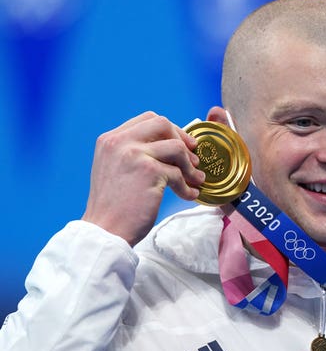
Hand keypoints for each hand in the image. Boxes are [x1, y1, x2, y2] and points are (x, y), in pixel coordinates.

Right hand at [82, 112, 205, 245]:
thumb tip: (171, 145)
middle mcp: (120, 142)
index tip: (182, 143)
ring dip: (190, 166)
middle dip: (182, 139)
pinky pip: (179, 173)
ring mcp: (135, 155)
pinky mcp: (149, 171)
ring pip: (176, 147)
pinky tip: (189, 195)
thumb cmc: (114, 205)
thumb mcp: (115, 169)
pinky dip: (187, 186)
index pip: (147, 119)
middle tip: (194, 158)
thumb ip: (134, 153)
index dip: (170, 129)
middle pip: (162, 124)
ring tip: (196, 180)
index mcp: (111, 139)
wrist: (105, 230)